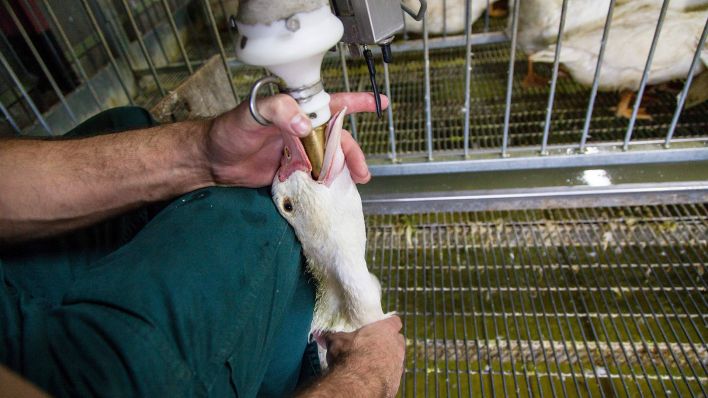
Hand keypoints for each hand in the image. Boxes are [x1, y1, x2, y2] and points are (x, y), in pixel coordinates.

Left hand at [205, 93, 387, 187]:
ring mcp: (298, 152)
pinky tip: (335, 192)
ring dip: (343, 171)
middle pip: (336, 139)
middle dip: (353, 153)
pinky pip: (315, 178)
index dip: (356, 102)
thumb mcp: (251, 113)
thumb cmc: (228, 130)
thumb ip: (278, 111)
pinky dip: (327, 185)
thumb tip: (305, 125)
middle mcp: (301, 130)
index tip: (378, 102)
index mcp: (295, 110)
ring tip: (354, 184)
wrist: (212, 162)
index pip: (330, 103)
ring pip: (329, 160)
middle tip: (362, 171)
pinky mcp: (292, 173)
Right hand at [324, 316, 405, 396]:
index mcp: (385, 330)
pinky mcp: (396, 382)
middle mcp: (396, 346)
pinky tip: (373, 379)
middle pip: (398, 340)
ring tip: (372, 365)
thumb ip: (332, 336)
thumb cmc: (349, 355)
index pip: (394, 321)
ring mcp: (399, 365)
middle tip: (374, 347)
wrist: (357, 383)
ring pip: (397, 359)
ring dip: (387, 360)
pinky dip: (385, 376)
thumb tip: (321, 334)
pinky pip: (393, 376)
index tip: (381, 327)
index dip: (388, 324)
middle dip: (389, 343)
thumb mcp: (337, 341)